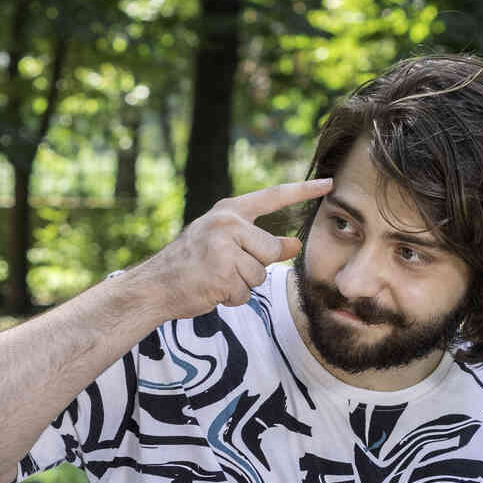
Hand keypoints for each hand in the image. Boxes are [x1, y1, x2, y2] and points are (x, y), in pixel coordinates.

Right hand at [125, 177, 333, 322]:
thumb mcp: (223, 243)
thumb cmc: (189, 264)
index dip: (303, 190)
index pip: (273, 196)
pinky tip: (210, 291)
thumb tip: (295, 245)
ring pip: (259, 276)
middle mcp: (227, 223)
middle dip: (255, 268)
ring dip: (241, 286)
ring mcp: (224, 248)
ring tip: (214, 279)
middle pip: (270, 251)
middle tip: (224, 269)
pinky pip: (244, 293)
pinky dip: (230, 299)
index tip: (329, 183)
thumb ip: (257, 242)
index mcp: (228, 211)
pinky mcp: (221, 273)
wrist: (154, 285)